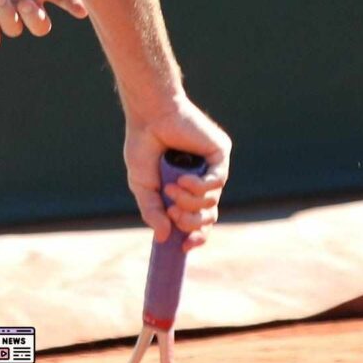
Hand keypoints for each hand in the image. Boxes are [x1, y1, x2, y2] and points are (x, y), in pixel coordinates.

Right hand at [123, 94, 231, 251]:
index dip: (195, 236)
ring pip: (212, 202)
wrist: (149, 115)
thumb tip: (163, 237)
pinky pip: (217, 182)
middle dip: (189, 221)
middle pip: (207, 217)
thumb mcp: (142, 184)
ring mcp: (212, 168)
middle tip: (172, 209)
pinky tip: (183, 178)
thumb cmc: (143, 145)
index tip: (183, 248)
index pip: (199, 220)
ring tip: (172, 188)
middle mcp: (202, 180)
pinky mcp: (219, 154)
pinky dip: (199, 186)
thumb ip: (152, 210)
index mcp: (186, 189)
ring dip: (190, 201)